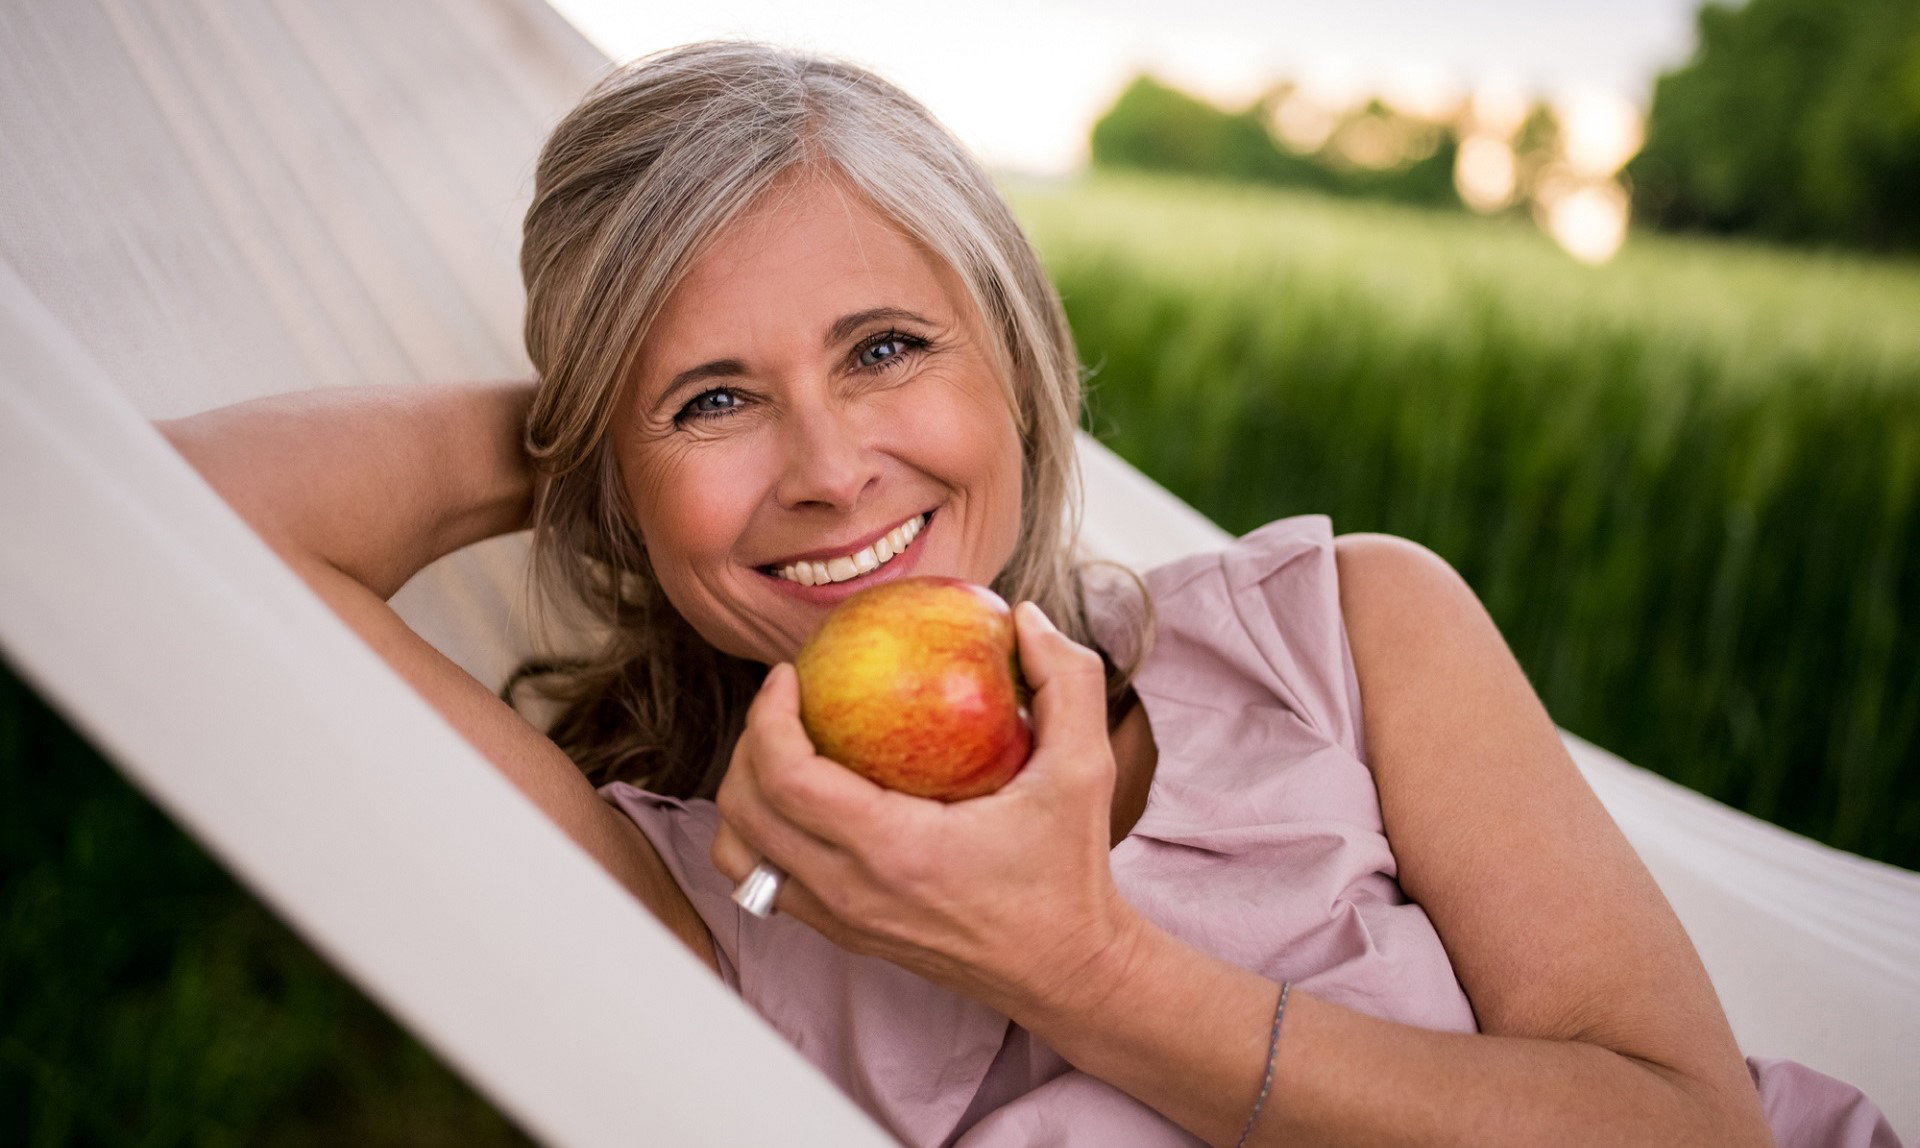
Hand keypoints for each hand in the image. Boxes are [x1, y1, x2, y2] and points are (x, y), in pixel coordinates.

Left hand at [710, 602, 1142, 1019]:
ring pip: (740, 854)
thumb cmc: (1069, 872)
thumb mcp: (1085, 768)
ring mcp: (840, 920)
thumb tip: (1025, 616)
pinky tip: (806, 797)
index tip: (791, 675)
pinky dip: (764, 833)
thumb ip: (1066, 680)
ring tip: (783, 750)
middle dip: (748, 743)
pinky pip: (766, 879)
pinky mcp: (842, 934)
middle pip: (745, 810)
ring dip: (745, 794)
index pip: (786, 778)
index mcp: (895, 850)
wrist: (1064, 969)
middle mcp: (852, 892)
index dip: (768, 717)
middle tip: (787, 701)